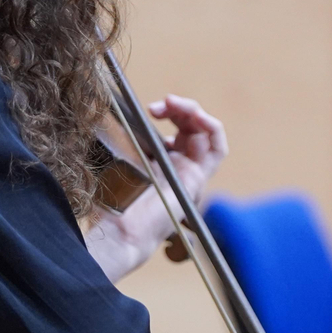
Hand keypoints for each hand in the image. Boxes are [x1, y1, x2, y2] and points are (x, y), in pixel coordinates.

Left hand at [84, 95, 227, 281]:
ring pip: (205, 133)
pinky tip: (197, 116)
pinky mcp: (198, 179)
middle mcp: (178, 164)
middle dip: (179, 109)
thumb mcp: (119, 156)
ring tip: (175, 104)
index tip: (148, 109)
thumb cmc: (114, 197)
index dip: (167, 111)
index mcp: (160, 159)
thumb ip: (128, 135)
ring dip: (194, 113)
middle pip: (191, 126)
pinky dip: (211, 128)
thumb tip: (122, 110)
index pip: (176, 126)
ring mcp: (190, 171)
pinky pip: (217, 150)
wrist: (121, 228)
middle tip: (161, 106)